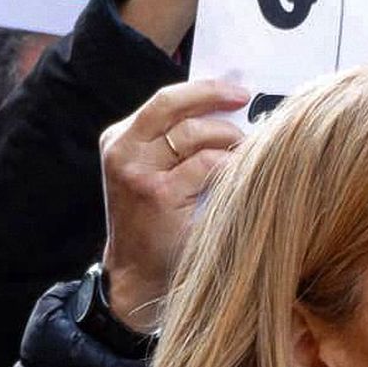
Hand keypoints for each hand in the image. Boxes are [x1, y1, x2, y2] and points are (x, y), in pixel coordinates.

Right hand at [100, 79, 248, 330]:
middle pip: (174, 105)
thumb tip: (227, 107)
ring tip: (247, 153)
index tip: (237, 90)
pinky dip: (231, 165)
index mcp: (119, 140)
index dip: (203, 89)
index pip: (164, 100)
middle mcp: (123, 151)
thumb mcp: (154, 175)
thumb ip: (175, 144)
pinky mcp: (160, 196)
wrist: (137, 277)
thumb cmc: (156, 226)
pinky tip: (243, 175)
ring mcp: (139, 173)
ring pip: (195, 134)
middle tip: (247, 102)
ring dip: (230, 139)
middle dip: (215, 97)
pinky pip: (208, 165)